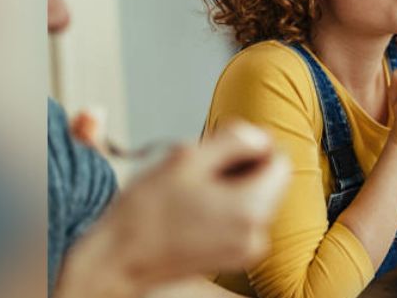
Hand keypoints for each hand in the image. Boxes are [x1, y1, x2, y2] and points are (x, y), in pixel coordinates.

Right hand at [69, 121, 290, 291]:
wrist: (117, 259)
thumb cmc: (145, 212)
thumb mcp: (189, 157)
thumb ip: (235, 139)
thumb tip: (261, 137)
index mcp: (252, 208)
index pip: (279, 160)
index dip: (253, 146)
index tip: (222, 147)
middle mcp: (257, 233)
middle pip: (270, 180)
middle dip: (241, 166)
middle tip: (202, 168)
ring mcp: (247, 249)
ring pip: (256, 198)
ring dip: (232, 186)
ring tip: (194, 189)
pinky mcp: (234, 257)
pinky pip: (243, 218)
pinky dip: (226, 206)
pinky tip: (194, 207)